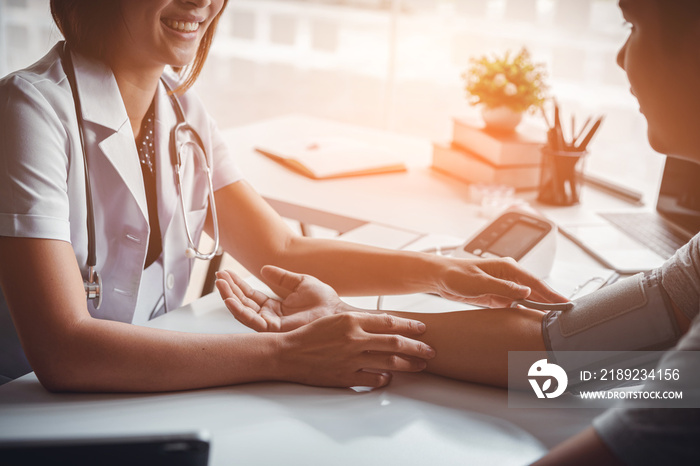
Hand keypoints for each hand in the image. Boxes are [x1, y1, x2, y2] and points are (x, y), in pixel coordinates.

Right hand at [216, 265, 344, 331]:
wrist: (337, 311)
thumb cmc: (325, 300)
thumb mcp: (301, 282)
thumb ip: (282, 277)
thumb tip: (264, 269)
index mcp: (275, 307)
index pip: (251, 296)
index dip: (238, 285)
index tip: (226, 273)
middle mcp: (270, 317)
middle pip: (243, 303)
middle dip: (229, 290)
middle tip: (218, 276)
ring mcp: (271, 325)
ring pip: (243, 312)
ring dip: (230, 298)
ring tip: (220, 284)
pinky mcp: (274, 330)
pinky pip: (252, 321)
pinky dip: (239, 311)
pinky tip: (230, 300)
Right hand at [278, 311, 434, 387]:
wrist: (287, 353)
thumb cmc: (310, 334)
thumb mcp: (335, 319)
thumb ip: (359, 321)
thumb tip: (383, 324)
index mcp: (351, 320)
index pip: (389, 321)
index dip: (409, 325)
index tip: (422, 328)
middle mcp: (354, 338)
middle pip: (394, 342)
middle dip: (417, 347)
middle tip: (431, 350)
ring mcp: (351, 359)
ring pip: (389, 362)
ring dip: (409, 364)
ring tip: (421, 365)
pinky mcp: (346, 376)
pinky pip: (373, 378)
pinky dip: (385, 378)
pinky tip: (391, 377)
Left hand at [435, 256, 567, 307]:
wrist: (440, 277)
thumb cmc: (456, 275)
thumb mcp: (479, 283)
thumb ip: (503, 287)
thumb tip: (526, 291)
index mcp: (507, 267)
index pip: (535, 282)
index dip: (551, 294)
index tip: (565, 304)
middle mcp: (508, 275)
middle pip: (535, 291)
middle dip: (550, 302)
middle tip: (566, 316)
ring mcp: (503, 286)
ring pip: (527, 298)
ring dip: (538, 308)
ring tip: (553, 320)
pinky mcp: (497, 295)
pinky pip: (516, 304)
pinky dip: (525, 311)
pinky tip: (532, 319)